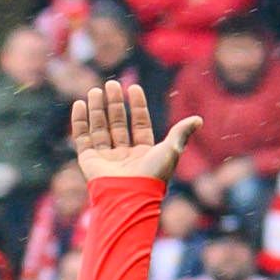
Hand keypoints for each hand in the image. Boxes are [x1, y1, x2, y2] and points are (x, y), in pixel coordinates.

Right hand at [70, 78, 191, 183]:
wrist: (129, 195)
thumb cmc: (153, 174)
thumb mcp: (171, 150)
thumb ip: (181, 133)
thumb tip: (199, 119)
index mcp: (145, 153)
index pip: (140, 124)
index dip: (138, 106)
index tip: (134, 87)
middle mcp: (125, 155)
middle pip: (118, 123)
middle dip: (115, 104)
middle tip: (111, 84)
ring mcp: (106, 157)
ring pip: (100, 128)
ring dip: (97, 108)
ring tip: (96, 90)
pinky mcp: (89, 160)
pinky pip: (82, 137)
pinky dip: (80, 121)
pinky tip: (80, 104)